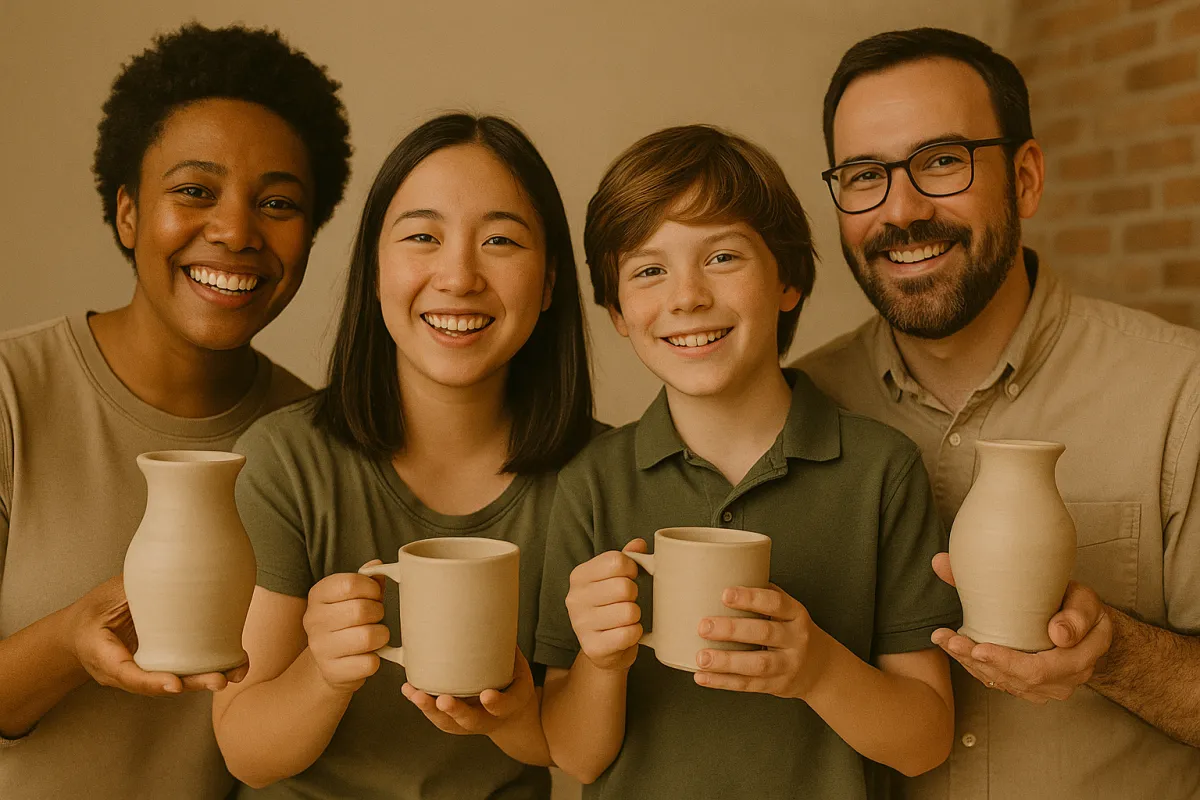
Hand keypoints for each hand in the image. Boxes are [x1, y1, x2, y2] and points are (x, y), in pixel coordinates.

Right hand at [68, 575, 248, 694]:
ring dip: (208, 678)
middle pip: (161, 684)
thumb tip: (168, 569)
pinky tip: (237, 665)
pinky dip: (210, 667)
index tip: (174, 685)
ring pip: (178, 680)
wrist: (81, 633)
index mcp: (105, 658)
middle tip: (219, 680)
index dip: (151, 681)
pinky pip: (185, 669)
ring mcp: (147, 669)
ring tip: (237, 672)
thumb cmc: (94, 613)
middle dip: (192, 683)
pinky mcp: (163, 662)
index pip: (128, 675)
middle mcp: (128, 672)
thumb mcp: (103, 600)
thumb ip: (130, 592)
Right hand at [303, 561, 390, 693]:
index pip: (350, 583)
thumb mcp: (355, 597)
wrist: (330, 663)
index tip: (374, 595)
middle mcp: (313, 620)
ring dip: (380, 636)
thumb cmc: (348, 622)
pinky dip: (376, 659)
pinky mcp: (333, 672)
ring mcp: (320, 648)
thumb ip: (368, 580)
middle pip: (361, 610)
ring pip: (368, 637)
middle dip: (378, 613)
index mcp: (318, 595)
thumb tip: (378, 565)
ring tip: (374, 636)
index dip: (372, 588)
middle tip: (375, 618)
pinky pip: (370, 663)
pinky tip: (366, 656)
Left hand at [402, 648, 537, 735]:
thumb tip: (496, 611)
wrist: (509, 716)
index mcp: (509, 705)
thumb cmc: (511, 685)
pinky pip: (436, 716)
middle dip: (455, 710)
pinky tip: (410, 691)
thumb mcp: (518, 668)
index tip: (487, 695)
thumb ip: (506, 648)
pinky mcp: (453, 721)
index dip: (496, 702)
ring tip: (416, 695)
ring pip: (448, 722)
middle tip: (443, 700)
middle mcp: (488, 718)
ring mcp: (468, 722)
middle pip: (471, 720)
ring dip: (430, 709)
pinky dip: (422, 704)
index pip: (504, 706)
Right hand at [565, 539, 646, 671]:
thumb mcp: (615, 578)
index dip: (632, 569)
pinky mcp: (592, 647)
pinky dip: (635, 634)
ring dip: (635, 616)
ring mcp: (580, 624)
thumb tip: (639, 544)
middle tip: (628, 601)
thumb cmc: (612, 606)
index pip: (616, 561)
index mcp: (579, 575)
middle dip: (634, 595)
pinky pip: (628, 634)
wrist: (605, 649)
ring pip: (629, 612)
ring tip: (626, 618)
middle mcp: (574, 598)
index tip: (631, 577)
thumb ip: (626, 558)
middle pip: (624, 587)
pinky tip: (625, 633)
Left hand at [694, 584, 831, 698]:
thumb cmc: (791, 630)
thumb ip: (761, 597)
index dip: (751, 599)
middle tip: (703, 626)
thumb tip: (719, 577)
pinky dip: (723, 682)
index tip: (725, 594)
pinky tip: (702, 676)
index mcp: (795, 614)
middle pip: (764, 633)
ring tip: (701, 657)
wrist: (820, 668)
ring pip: (757, 664)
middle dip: (731, 630)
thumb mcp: (787, 611)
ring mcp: (788, 665)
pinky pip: (748, 685)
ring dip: (726, 661)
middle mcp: (795, 639)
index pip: (776, 603)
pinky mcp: (777, 685)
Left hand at [930, 553, 1111, 702]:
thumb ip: (1077, 614)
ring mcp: (1046, 688)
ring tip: (944, 640)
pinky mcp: (1028, 686)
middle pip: (1016, 679)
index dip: (1008, 662)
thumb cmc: (1082, 608)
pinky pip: (999, 680)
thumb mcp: (1085, 602)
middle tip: (952, 641)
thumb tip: (1058, 633)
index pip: (1040, 669)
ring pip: (1004, 681)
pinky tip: (952, 647)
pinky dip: (974, 665)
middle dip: (980, 661)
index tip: (979, 649)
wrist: (1085, 627)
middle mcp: (1064, 680)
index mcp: (1081, 658)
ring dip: (970, 663)